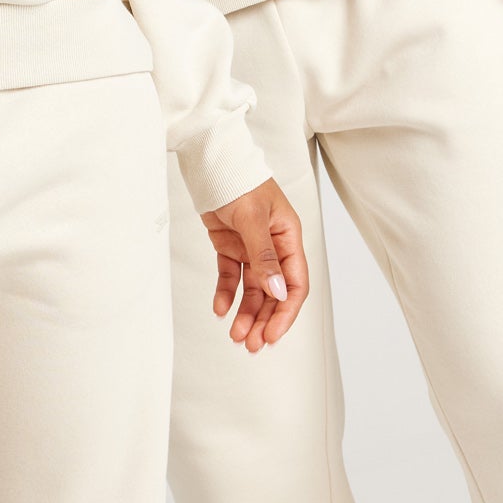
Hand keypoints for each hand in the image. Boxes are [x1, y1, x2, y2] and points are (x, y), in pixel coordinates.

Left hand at [199, 177, 307, 352]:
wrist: (207, 158)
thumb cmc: (237, 178)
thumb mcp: (252, 216)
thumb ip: (264, 255)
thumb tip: (278, 291)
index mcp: (288, 236)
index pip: (295, 282)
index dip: (285, 312)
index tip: (273, 335)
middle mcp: (273, 244)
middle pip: (273, 291)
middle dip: (264, 319)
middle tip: (251, 344)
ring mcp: (250, 245)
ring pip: (252, 288)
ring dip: (245, 312)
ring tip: (235, 335)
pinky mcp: (229, 243)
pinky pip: (230, 274)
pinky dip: (226, 292)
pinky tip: (219, 309)